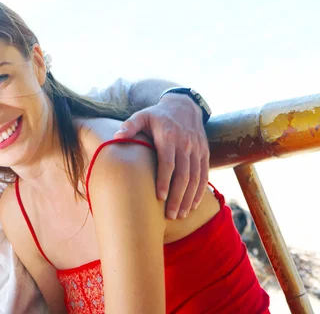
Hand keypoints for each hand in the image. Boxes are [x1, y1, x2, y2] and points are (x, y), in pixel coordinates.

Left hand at [113, 94, 209, 219]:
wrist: (184, 106)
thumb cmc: (157, 115)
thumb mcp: (141, 115)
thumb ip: (130, 126)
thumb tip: (116, 136)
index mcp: (168, 136)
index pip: (168, 162)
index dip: (165, 181)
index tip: (160, 198)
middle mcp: (185, 144)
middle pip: (183, 175)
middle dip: (177, 197)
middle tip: (170, 215)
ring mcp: (197, 149)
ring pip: (196, 178)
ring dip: (189, 198)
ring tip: (180, 215)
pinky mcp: (204, 153)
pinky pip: (204, 175)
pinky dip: (200, 191)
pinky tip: (193, 205)